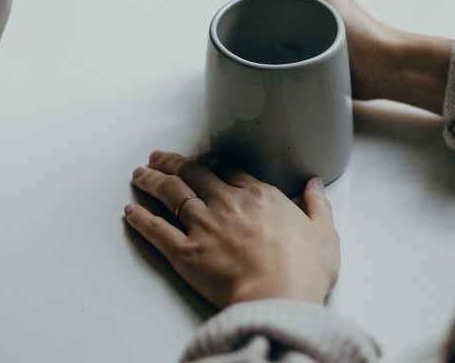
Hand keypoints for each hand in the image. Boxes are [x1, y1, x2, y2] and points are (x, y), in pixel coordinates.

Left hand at [124, 150, 339, 307]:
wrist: (279, 297)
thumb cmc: (303, 270)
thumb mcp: (324, 233)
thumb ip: (318, 205)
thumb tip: (315, 186)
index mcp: (259, 196)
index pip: (226, 169)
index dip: (208, 161)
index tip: (198, 159)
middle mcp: (227, 204)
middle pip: (192, 173)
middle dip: (172, 162)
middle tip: (158, 157)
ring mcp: (203, 226)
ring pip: (170, 194)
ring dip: (152, 181)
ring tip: (139, 173)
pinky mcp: (185, 253)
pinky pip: (156, 230)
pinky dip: (140, 218)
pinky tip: (130, 211)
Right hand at [237, 0, 451, 113]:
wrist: (379, 67)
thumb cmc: (354, 28)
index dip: (249, 1)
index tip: (243, 19)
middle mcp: (304, 2)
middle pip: (262, 10)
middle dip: (254, 24)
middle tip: (252, 41)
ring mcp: (306, 28)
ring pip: (269, 33)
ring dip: (263, 44)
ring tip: (264, 56)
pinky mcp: (308, 52)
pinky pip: (280, 53)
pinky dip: (274, 59)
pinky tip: (272, 67)